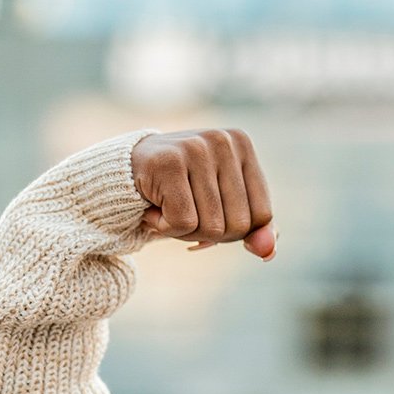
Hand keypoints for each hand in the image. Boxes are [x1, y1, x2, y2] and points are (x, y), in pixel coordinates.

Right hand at [130, 128, 277, 257]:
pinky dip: (165, 228)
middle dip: (210, 233)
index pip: (262, 215)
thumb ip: (254, 231)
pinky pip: (183, 223)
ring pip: (211, 227)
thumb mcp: (224, 206)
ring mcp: (195, 147)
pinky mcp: (168, 162)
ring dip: (185, 232)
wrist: (125, 172)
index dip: (237, 230)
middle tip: (186, 211)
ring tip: (169, 207)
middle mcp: (222, 140)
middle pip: (238, 225)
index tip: (212, 212)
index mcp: (242, 144)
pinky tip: (153, 206)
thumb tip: (267, 252)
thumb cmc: (181, 190)